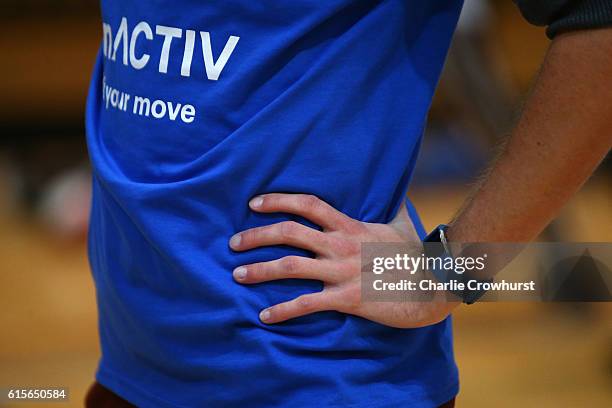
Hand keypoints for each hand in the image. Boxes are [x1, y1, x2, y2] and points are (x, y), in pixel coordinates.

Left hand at [229, 193, 457, 327]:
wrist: (434, 284)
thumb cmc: (415, 255)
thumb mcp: (400, 225)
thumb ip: (389, 207)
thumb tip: (393, 191)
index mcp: (350, 226)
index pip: (307, 204)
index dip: (278, 200)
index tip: (253, 203)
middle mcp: (341, 245)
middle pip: (288, 233)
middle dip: (256, 236)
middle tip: (233, 244)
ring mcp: (342, 271)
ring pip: (290, 267)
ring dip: (259, 270)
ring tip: (237, 275)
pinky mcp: (346, 298)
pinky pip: (306, 304)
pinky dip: (282, 310)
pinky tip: (265, 315)